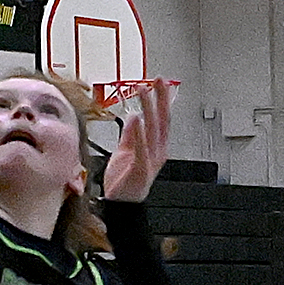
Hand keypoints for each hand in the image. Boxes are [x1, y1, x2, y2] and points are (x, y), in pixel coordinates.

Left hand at [100, 80, 173, 203]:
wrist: (122, 205)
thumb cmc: (124, 181)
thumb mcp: (126, 151)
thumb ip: (130, 134)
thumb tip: (133, 116)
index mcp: (155, 146)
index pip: (160, 118)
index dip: (160, 100)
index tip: (158, 83)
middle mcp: (157, 151)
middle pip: (161, 120)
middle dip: (160, 99)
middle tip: (159, 80)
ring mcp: (150, 159)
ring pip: (152, 129)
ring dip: (149, 108)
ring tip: (144, 91)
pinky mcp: (140, 168)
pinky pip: (141, 147)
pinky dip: (140, 132)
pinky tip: (137, 118)